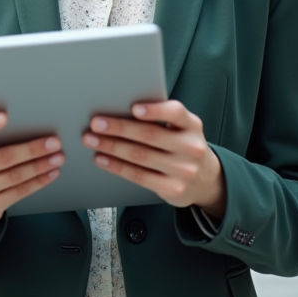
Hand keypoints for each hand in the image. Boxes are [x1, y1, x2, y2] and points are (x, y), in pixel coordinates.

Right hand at [0, 112, 65, 225]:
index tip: (4, 116)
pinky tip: (50, 174)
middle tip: (54, 142)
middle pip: (3, 157)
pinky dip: (38, 182)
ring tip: (57, 157)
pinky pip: (18, 193)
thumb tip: (25, 117)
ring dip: (40, 166)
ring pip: (14, 176)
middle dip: (32, 150)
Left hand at [83, 101, 225, 217]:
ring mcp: (183, 170)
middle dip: (119, 128)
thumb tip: (121, 110)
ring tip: (92, 140)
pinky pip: (139, 176)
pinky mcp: (173, 189)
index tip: (134, 108)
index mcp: (192, 125)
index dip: (155, 110)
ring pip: (140, 156)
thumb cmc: (183, 146)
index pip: (176, 113)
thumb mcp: (183, 129)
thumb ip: (162, 119)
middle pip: (150, 135)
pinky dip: (117, 166)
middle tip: (96, 123)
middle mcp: (190, 147)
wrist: (205, 180)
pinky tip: (102, 159)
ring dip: (112, 147)